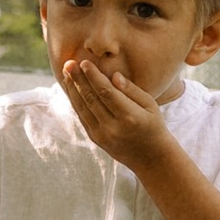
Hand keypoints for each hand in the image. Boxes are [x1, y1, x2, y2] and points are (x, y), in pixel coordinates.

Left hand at [57, 52, 173, 171]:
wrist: (150, 157)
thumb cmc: (153, 125)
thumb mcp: (150, 105)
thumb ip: (132, 90)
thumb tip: (114, 76)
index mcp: (130, 117)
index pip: (106, 93)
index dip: (94, 77)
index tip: (84, 62)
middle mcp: (113, 127)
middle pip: (91, 99)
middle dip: (78, 79)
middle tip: (68, 63)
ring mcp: (102, 135)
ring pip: (82, 108)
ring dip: (73, 89)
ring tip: (66, 71)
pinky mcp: (95, 138)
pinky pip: (82, 116)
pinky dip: (75, 100)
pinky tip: (71, 87)